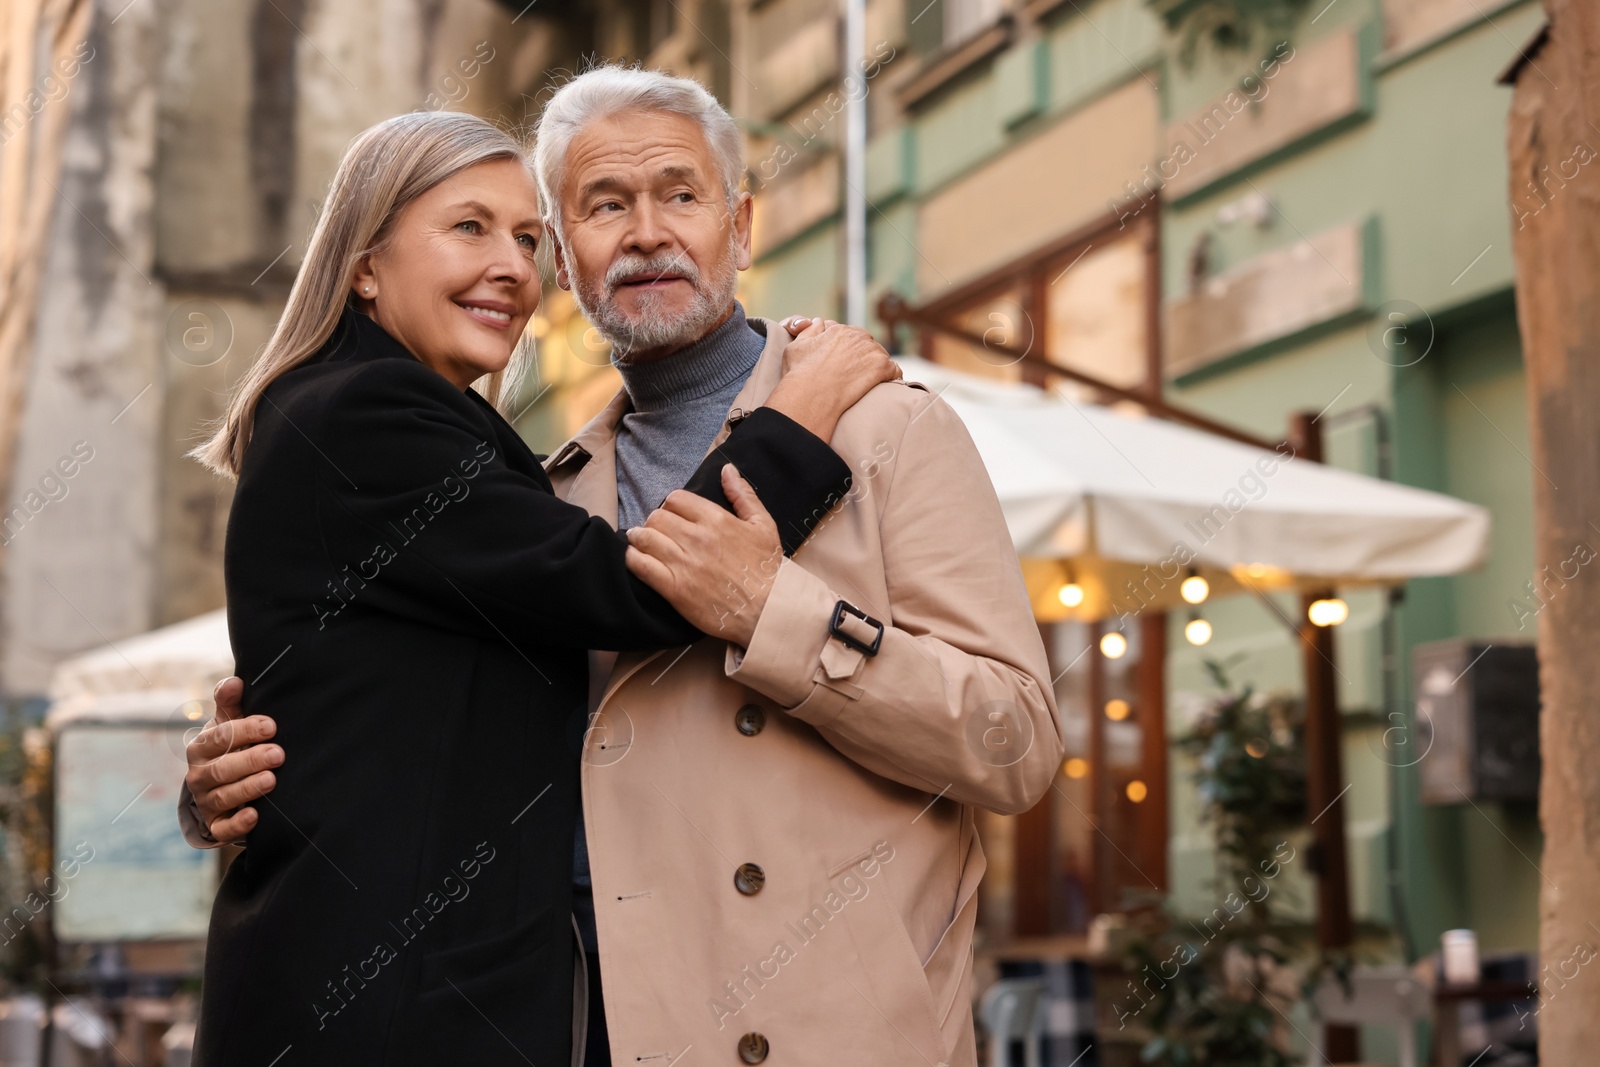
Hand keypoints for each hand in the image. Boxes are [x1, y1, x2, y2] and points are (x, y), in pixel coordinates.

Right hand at [185, 676, 281, 843]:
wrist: (220, 787)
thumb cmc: (230, 748)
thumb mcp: (229, 725)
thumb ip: (230, 703)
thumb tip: (235, 681)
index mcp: (202, 747)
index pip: (220, 737)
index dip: (245, 730)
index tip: (271, 726)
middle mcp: (200, 774)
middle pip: (222, 768)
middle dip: (251, 760)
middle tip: (279, 754)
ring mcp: (206, 801)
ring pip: (224, 796)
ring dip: (248, 787)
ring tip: (271, 779)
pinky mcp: (216, 825)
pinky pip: (223, 828)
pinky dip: (238, 824)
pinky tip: (254, 815)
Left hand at [624, 465, 782, 646]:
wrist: (768, 610)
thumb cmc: (767, 568)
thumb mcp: (763, 525)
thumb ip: (743, 495)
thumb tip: (727, 469)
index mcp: (716, 519)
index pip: (676, 499)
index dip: (672, 506)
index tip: (674, 516)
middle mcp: (697, 538)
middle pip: (656, 517)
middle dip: (654, 522)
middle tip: (658, 532)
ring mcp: (683, 563)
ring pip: (644, 538)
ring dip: (640, 538)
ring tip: (642, 543)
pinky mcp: (674, 589)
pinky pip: (640, 566)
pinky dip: (633, 559)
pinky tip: (637, 560)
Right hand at [764, 319, 900, 440]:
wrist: (812, 394)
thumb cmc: (800, 374)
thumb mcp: (795, 346)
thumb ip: (809, 331)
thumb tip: (819, 321)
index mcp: (839, 330)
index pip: (848, 335)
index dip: (846, 348)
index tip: (843, 361)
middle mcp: (857, 336)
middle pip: (866, 343)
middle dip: (863, 355)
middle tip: (856, 372)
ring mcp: (871, 351)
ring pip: (880, 355)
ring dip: (877, 365)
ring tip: (870, 381)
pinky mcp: (882, 367)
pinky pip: (894, 370)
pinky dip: (892, 377)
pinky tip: (885, 385)